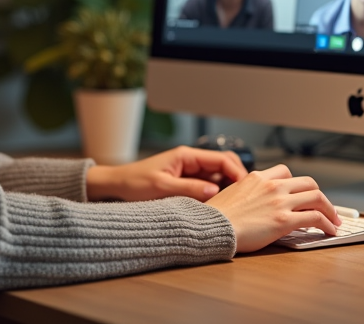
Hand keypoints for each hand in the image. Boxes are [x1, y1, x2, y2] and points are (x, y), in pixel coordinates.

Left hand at [86, 146, 247, 201]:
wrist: (116, 187)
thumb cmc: (134, 183)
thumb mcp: (162, 187)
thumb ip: (189, 189)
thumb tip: (216, 191)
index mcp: (187, 156)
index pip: (222, 159)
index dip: (237, 172)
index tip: (246, 188)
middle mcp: (191, 161)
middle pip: (224, 165)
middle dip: (237, 179)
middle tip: (247, 197)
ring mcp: (190, 173)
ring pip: (218, 177)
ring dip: (228, 188)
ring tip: (237, 204)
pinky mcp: (187, 183)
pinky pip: (208, 187)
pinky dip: (217, 195)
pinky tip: (220, 207)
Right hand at [204, 164, 340, 252]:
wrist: (211, 227)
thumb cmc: (216, 216)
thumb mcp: (231, 193)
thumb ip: (247, 192)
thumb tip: (254, 202)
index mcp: (257, 177)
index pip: (285, 172)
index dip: (297, 184)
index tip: (302, 193)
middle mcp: (271, 185)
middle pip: (307, 182)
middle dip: (319, 195)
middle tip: (325, 206)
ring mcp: (279, 202)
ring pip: (317, 197)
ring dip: (330, 209)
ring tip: (334, 220)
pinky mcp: (284, 220)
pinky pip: (315, 218)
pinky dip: (327, 223)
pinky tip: (329, 230)